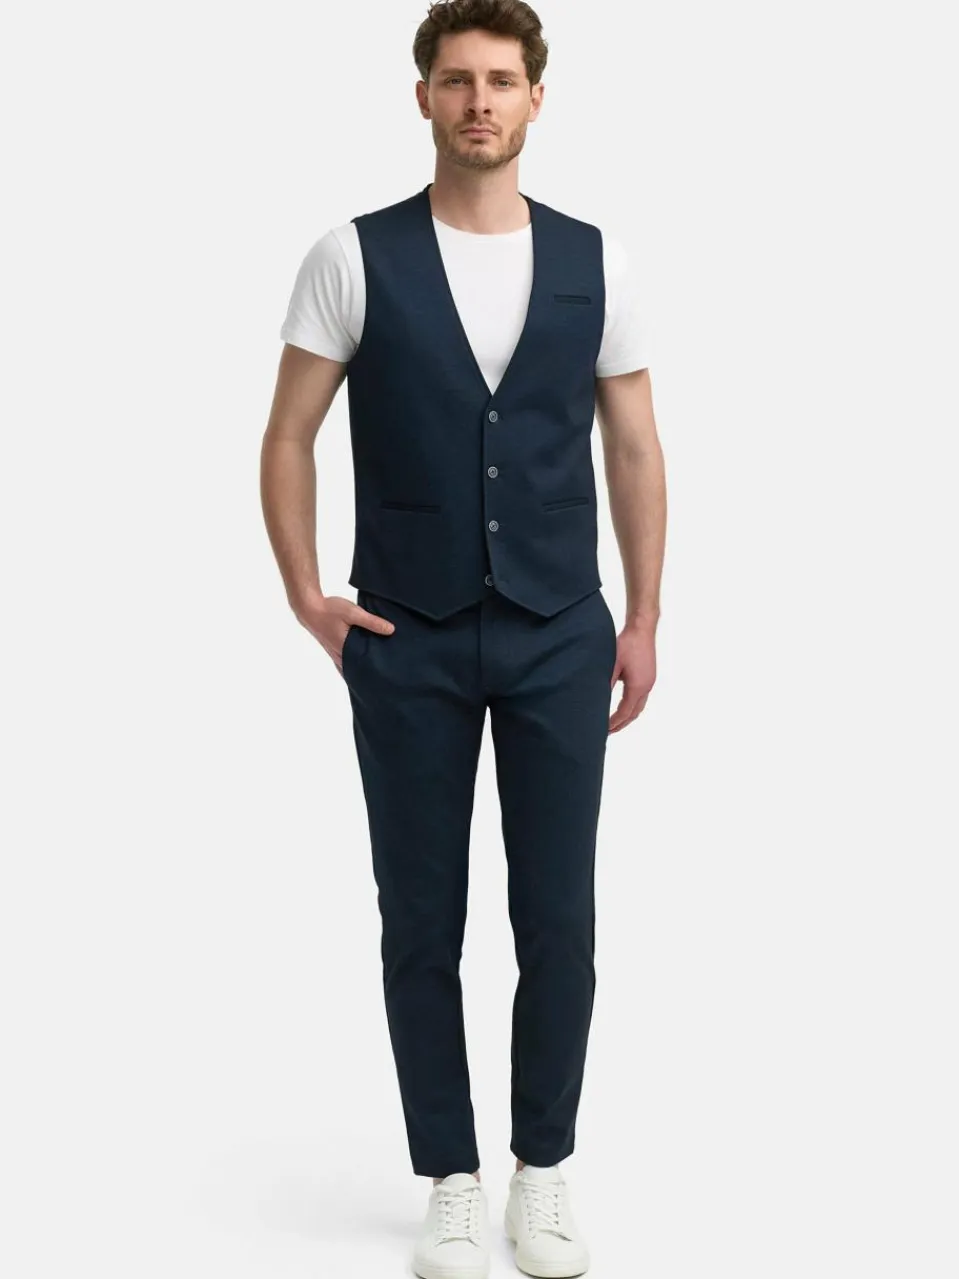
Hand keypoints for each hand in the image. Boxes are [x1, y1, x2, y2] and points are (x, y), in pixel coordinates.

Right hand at [292, 589, 395, 676]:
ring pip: (350, 668)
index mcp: (345, 650)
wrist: (309, 608)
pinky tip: (360, 664)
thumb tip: (391, 630)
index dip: (374, 673)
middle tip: (385, 676)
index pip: (362, 668)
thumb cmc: (330, 610)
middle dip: (369, 674)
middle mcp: (339, 656)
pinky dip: (353, 665)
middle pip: (357, 671)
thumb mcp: (353, 613)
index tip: (387, 677)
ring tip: (375, 672)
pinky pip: (345, 663)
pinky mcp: (333, 649)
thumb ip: (372, 622)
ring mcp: (335, 654)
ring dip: (361, 670)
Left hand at [608, 618, 656, 732]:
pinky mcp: (648, 676)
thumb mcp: (612, 664)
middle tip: (608, 731)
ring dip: (628, 716)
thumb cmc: (627, 643)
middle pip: (634, 713)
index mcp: (638, 687)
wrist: (642, 628)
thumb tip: (597, 699)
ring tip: (616, 722)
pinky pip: (641, 697)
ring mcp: (649, 682)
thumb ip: (606, 683)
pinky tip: (623, 705)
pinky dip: (632, 706)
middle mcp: (646, 686)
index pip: (625, 712)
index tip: (604, 730)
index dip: (614, 723)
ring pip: (639, 706)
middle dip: (622, 724)